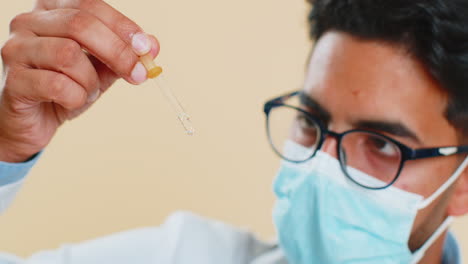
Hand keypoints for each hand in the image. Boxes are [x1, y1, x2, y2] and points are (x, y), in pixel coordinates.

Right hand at [0, 0, 158, 161]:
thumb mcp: (101, 67)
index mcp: (51, 10)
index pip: (91, 5)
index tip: (146, 49)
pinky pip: (56, 84)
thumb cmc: (66, 86)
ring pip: (68, 54)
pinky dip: (77, 96)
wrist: (36, 120)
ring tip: (89, 91)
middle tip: (137, 75)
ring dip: (91, 80)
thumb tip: (152, 45)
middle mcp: (28, 22)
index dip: (123, 27)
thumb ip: (124, 53)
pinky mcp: (13, 81)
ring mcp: (16, 49)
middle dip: (117, 52)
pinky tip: (74, 100)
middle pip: (80, 24)